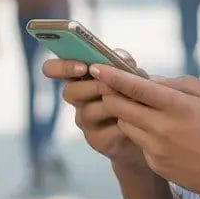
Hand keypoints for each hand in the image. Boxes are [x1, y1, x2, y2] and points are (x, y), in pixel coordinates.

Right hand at [44, 52, 146, 170]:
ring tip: (131, 99)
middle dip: (94, 87)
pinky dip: (122, 123)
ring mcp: (84, 121)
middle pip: (69, 92)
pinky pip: (104, 131)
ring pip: (87, 112)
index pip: (52, 69)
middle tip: (113, 85)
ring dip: (110, 104)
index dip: (62, 67)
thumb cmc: (133, 94)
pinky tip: (135, 119)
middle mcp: (76, 99)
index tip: (82, 67)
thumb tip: (121, 58)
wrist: (146, 127)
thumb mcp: (130, 74)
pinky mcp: (97, 140)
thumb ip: (123, 63)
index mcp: (78, 76)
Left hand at [91, 65, 199, 198]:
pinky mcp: (156, 165)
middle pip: (120, 107)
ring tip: (143, 108)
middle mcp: (163, 128)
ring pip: (126, 125)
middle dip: (111, 93)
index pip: (136, 87)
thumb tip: (154, 80)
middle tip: (112, 85)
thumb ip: (183, 84)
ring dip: (127, 114)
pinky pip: (139, 143)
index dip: (113, 76)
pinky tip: (162, 133)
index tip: (96, 67)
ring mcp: (157, 150)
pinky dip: (143, 133)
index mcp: (178, 107)